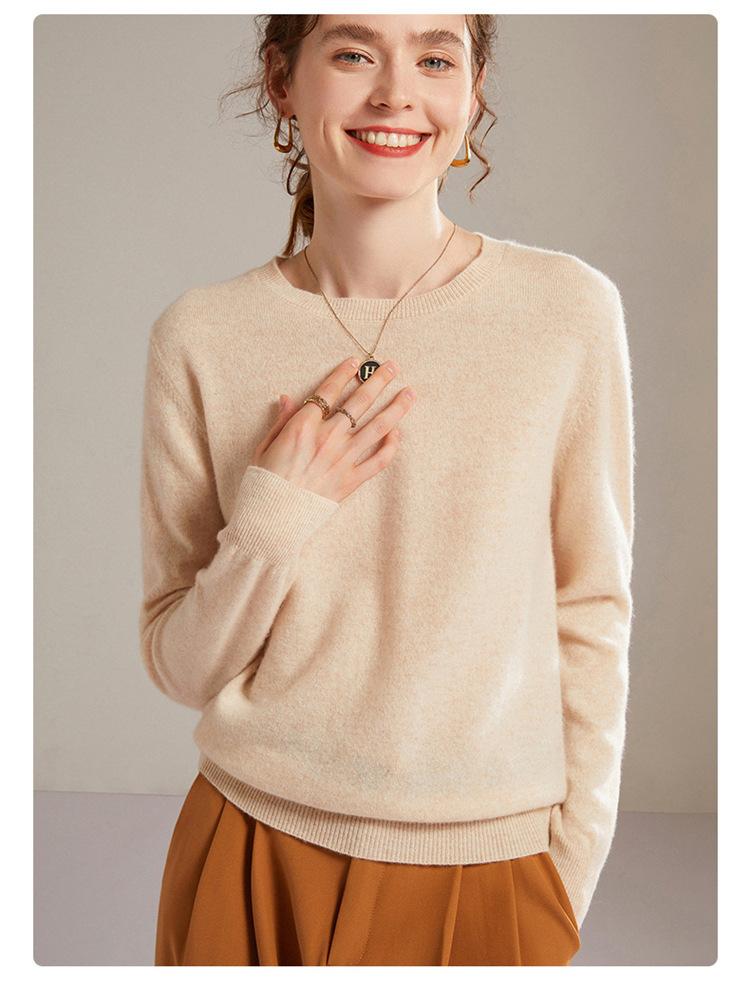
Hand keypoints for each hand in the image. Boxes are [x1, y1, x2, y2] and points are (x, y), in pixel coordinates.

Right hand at [251, 356, 415, 502]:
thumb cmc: (265, 482)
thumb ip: (281, 420)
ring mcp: (343, 459)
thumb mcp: (265, 445)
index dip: (344, 374)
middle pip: (360, 402)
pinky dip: (391, 446)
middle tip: (392, 367)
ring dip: (396, 408)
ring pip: (378, 427)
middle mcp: (328, 439)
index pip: (329, 392)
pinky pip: (379, 460)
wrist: (273, 518)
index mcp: (303, 427)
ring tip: (409, 393)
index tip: (356, 363)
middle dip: (378, 381)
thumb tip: (288, 398)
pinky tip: (397, 433)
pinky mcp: (352, 480)